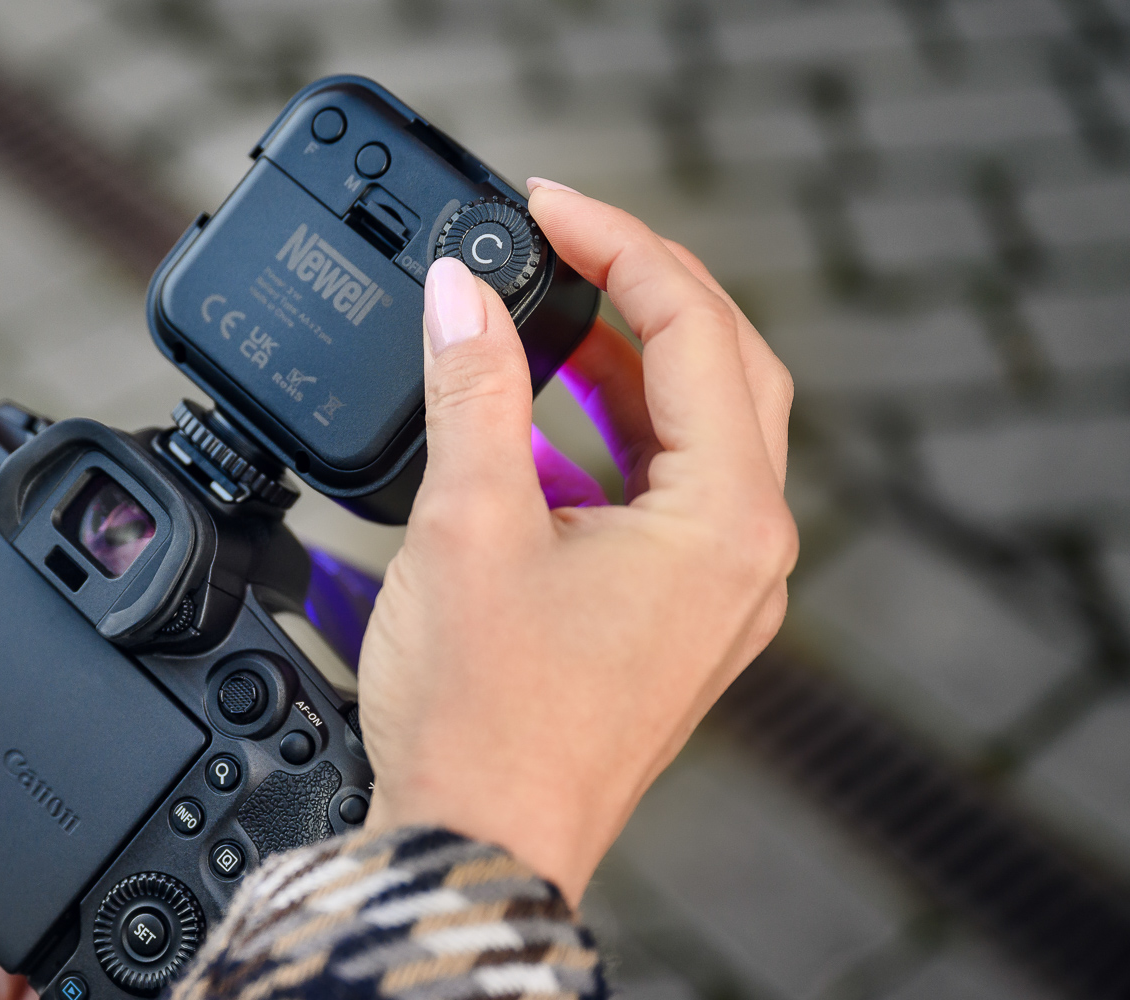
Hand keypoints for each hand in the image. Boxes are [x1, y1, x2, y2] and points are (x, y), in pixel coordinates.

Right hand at [358, 179, 797, 904]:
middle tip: (561, 240)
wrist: (478, 847)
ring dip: (625, 365)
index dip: (619, 246)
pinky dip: (611, 439)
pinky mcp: (674, 621)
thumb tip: (461, 293)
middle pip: (725, 369)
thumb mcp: (468, 523)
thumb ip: (473, 386)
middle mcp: (745, 555)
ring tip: (542, 313)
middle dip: (643, 291)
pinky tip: (541, 421)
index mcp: (724, 521)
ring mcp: (717, 594)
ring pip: (699, 433)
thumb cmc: (485, 720)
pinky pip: (666, 495)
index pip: (696, 330)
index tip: (544, 207)